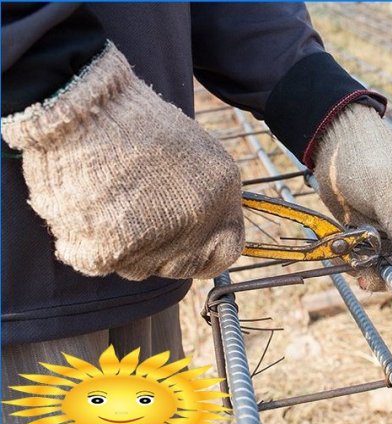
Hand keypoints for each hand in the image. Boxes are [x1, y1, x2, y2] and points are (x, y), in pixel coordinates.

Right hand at [1, 42, 243, 280]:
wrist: (85, 107)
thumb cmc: (135, 121)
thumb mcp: (193, 151)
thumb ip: (205, 195)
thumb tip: (202, 227)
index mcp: (222, 196)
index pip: (226, 252)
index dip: (205, 251)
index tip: (188, 247)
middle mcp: (197, 224)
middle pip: (182, 266)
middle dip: (163, 252)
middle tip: (138, 222)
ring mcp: (156, 241)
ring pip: (140, 268)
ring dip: (125, 247)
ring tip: (109, 205)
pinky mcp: (110, 251)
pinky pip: (100, 260)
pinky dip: (88, 242)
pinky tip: (86, 208)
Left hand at [313, 104, 391, 290]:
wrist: (334, 142)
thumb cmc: (366, 156)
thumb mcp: (387, 186)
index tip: (387, 280)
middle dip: (387, 272)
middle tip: (361, 277)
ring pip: (387, 264)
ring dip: (368, 267)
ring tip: (347, 258)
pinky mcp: (373, 232)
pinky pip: (369, 257)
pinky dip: (355, 260)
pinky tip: (342, 252)